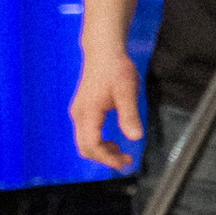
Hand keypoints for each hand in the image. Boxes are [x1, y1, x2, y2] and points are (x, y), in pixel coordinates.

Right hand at [69, 45, 142, 172]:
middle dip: (104, 158)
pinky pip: (86, 134)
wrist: (104, 52)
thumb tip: (135, 138)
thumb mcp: (127, 91)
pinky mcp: (83, 110)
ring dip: (101, 151)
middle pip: (85, 148)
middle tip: (125, 161)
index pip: (92, 145)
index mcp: (88, 112)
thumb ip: (130, 115)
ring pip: (84, 142)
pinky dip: (98, 142)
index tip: (125, 163)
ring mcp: (79, 112)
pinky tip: (113, 141)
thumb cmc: (116, 68)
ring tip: (121, 152)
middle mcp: (80, 114)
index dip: (107, 158)